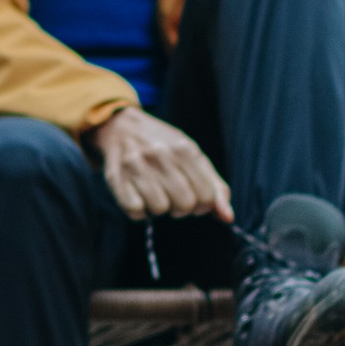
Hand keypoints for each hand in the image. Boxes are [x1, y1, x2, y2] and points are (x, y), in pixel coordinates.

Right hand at [88, 106, 230, 221]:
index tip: (194, 198)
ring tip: (155, 192)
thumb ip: (214, 186)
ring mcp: (137, 167)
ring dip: (159, 208)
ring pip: (160, 209)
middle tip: (173, 196)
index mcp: (184, 149)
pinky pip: (135, 211)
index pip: (207, 196)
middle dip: (182, 207)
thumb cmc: (163, 146)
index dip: (203, 205)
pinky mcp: (116, 179)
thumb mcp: (193, 156)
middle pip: (185, 205)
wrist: (121, 127)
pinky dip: (139, 210)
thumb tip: (228, 218)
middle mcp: (161, 156)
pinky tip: (139, 195)